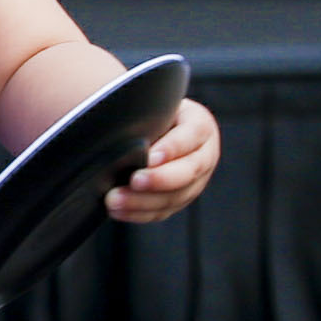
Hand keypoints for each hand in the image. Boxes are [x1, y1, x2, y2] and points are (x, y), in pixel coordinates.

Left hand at [105, 96, 219, 223]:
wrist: (159, 128)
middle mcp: (205, 155)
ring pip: (175, 196)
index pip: (190, 136)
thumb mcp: (156, 107)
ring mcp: (196, 181)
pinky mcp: (180, 199)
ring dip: (144, 201)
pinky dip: (139, 213)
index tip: (150, 156)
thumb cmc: (154, 113)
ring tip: (115, 199)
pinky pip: (163, 211)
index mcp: (201, 125)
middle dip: (160, 179)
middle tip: (134, 180)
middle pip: (188, 171)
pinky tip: (118, 211)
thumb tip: (120, 128)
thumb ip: (148, 115)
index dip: (171, 148)